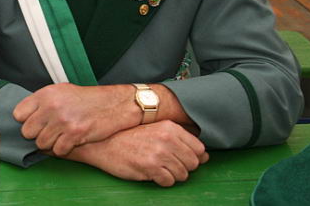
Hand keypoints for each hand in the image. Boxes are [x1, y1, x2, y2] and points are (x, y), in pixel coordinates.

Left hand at [13, 83, 137, 155]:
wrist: (115, 104)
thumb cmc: (88, 99)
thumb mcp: (62, 91)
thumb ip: (43, 101)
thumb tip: (25, 116)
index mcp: (46, 94)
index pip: (18, 114)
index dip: (26, 121)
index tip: (36, 123)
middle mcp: (51, 106)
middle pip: (27, 132)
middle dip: (37, 134)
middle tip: (50, 131)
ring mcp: (62, 121)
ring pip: (41, 144)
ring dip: (50, 144)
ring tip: (61, 136)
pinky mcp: (74, 134)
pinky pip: (57, 151)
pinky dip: (63, 150)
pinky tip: (71, 142)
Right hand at [63, 121, 208, 186]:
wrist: (104, 143)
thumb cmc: (129, 137)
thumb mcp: (156, 131)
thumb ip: (181, 140)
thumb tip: (205, 156)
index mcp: (170, 127)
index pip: (199, 148)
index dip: (193, 157)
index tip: (182, 158)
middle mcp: (167, 139)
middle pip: (193, 163)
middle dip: (183, 167)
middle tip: (167, 164)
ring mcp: (159, 153)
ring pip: (182, 174)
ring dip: (172, 175)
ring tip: (158, 168)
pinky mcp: (150, 167)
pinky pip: (169, 181)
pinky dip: (162, 181)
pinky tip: (152, 173)